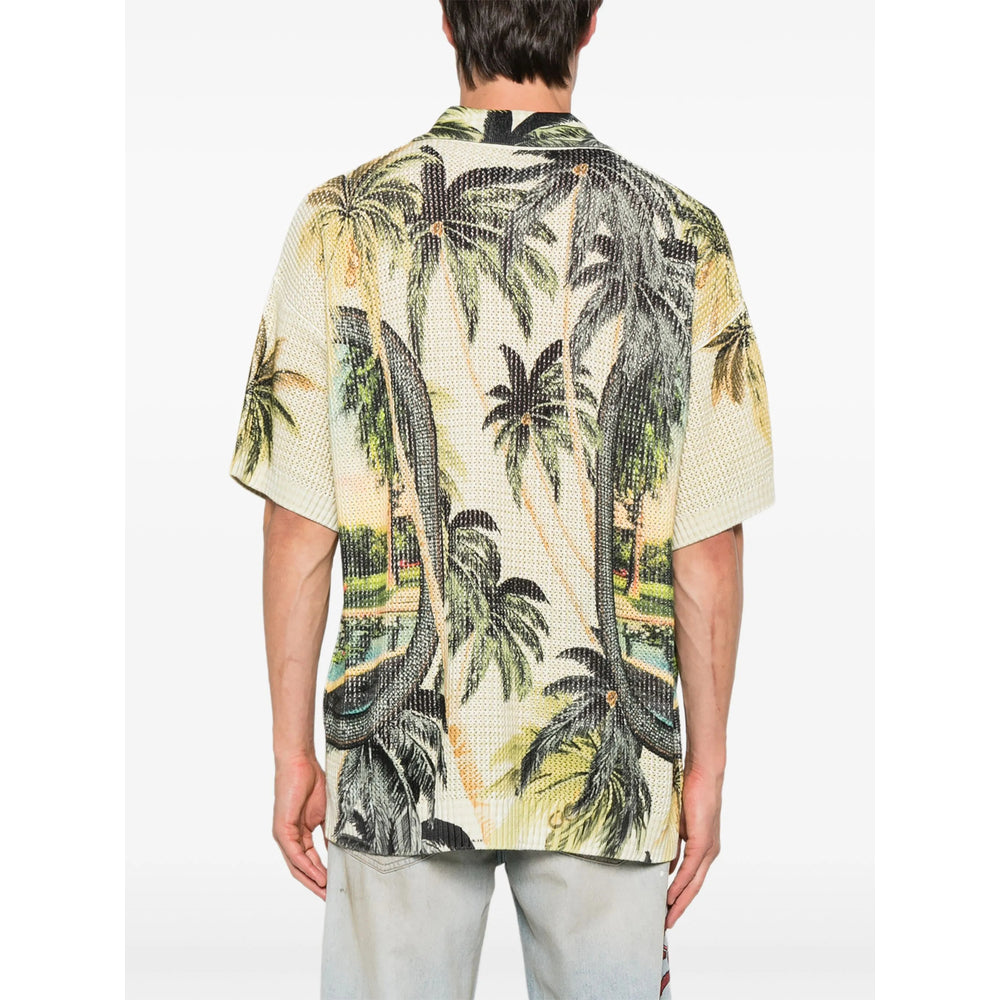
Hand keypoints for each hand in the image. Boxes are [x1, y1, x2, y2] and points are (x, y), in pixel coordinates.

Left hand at [273, 754, 327, 899]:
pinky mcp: (282, 830)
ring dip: (312, 881)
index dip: (322, 875)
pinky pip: (295, 854)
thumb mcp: (325, 813)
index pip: (310, 861)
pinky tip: (319, 876)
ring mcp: (284, 835)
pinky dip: (307, 867)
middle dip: (316, 884)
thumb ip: (329, 833)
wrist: (299, 762)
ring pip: (297, 866)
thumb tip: (339, 852)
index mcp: (299, 834)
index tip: (335, 886)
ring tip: (327, 892)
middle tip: (330, 898)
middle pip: (301, 869)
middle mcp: (289, 837)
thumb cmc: (312, 781)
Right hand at [665, 764, 722, 927]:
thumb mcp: (678, 822)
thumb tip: (665, 864)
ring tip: (668, 915)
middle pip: (695, 886)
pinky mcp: (703, 841)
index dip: (681, 895)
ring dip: (680, 900)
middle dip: (681, 906)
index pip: (692, 877)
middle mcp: (709, 851)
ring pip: (693, 882)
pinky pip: (690, 868)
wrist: (704, 772)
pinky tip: (671, 895)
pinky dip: (680, 884)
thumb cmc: (691, 790)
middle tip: (668, 922)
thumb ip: (674, 843)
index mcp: (704, 846)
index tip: (668, 908)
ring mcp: (708, 847)